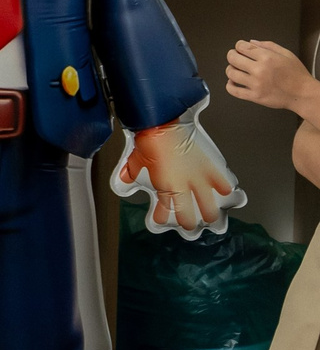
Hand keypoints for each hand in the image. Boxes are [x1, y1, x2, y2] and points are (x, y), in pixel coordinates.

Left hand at [116, 121, 238, 234]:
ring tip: (211, 218)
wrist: (163, 124)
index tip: (159, 219)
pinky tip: (226, 191)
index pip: (164, 209)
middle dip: (189, 222)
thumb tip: (124, 178)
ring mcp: (198, 176)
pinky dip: (223, 186)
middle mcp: (183, 185)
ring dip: (210, 212)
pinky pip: (220, 180)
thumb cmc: (149, 141)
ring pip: (208, 202)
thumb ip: (130, 172)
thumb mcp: (135, 160)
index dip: (161, 216)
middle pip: (189, 212)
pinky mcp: (208, 165)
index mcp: (165, 186)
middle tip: (190, 226)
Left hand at [227, 39, 316, 114]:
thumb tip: (251, 42)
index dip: (239, 45)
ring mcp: (255, 84)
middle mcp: (259, 70)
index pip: (242, 47)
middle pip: (233, 58)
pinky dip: (229, 85)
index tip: (240, 47)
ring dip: (230, 69)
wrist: (303, 94)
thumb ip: (268, 45)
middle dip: (232, 55)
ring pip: (231, 74)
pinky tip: (233, 82)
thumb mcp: (287, 54)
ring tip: (235, 69)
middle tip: (234, 56)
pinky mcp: (254, 96)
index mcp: (267, 58)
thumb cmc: (297, 74)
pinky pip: (233, 91)